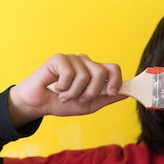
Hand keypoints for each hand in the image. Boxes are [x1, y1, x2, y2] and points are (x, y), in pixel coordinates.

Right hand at [7, 53, 124, 127]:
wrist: (38, 104)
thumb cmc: (61, 103)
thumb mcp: (88, 105)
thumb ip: (105, 98)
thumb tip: (125, 93)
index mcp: (94, 72)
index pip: (113, 68)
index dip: (116, 80)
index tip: (112, 92)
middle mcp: (85, 63)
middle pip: (101, 72)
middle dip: (91, 92)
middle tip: (79, 99)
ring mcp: (72, 59)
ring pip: (84, 76)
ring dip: (73, 93)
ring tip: (64, 96)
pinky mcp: (59, 58)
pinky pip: (69, 73)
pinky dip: (63, 87)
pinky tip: (56, 88)